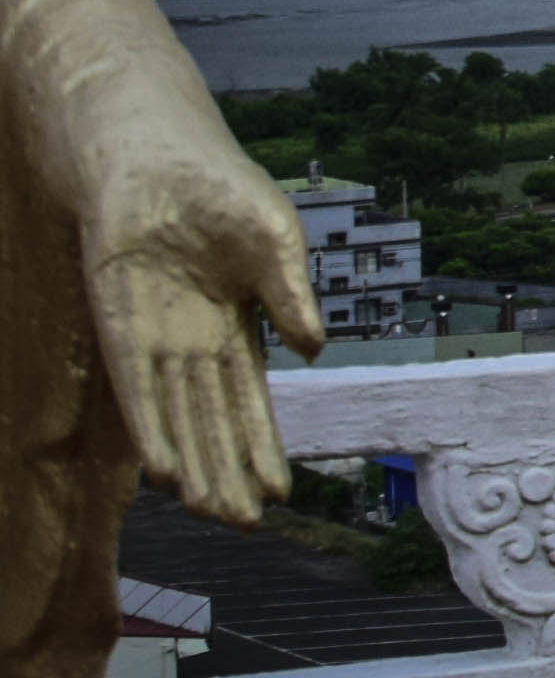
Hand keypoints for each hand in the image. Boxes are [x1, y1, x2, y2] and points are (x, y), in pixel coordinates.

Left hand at [79, 132, 322, 527]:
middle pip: (211, 421)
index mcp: (238, 327)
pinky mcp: (118, 324)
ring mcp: (155, 338)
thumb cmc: (220, 190)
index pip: (250, 401)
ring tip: (206, 511)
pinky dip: (149, 428)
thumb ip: (292, 296)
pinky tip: (160, 468)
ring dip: (190, 464)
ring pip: (175, 416)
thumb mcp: (275, 241)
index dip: (261, 446)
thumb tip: (313, 351)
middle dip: (225, 472)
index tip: (279, 492)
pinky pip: (134, 388)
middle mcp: (194, 344)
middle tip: (241, 525)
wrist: (154, 153)